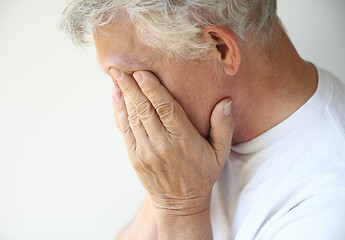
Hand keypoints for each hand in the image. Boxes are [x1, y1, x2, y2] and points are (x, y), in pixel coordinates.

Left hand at [110, 68, 233, 215]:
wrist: (180, 204)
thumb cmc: (202, 175)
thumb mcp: (220, 153)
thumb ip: (223, 127)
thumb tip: (225, 102)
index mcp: (183, 140)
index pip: (165, 108)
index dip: (152, 89)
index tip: (141, 72)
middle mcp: (162, 144)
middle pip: (144, 109)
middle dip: (131, 86)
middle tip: (120, 66)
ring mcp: (145, 151)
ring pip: (132, 118)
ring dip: (123, 95)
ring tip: (115, 75)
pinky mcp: (135, 157)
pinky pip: (125, 130)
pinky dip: (119, 112)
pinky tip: (116, 97)